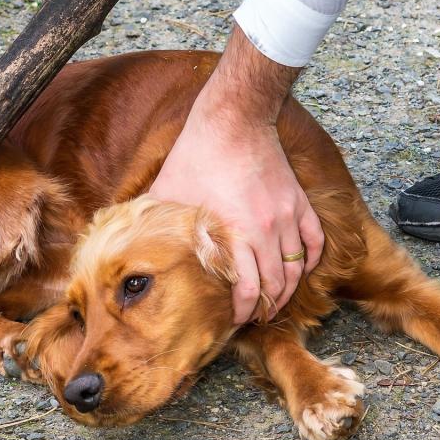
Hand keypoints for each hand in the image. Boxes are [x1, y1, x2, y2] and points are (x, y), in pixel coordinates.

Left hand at [149, 28, 324, 322]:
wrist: (234, 119)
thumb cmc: (197, 154)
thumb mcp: (168, 193)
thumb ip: (153, 222)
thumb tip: (124, 245)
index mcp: (236, 234)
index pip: (250, 290)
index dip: (244, 311)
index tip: (236, 320)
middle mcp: (267, 230)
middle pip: (278, 285)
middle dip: (267, 307)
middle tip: (256, 317)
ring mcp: (287, 216)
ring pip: (297, 267)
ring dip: (288, 288)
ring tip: (277, 301)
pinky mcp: (299, 201)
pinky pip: (314, 240)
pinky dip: (310, 260)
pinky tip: (300, 269)